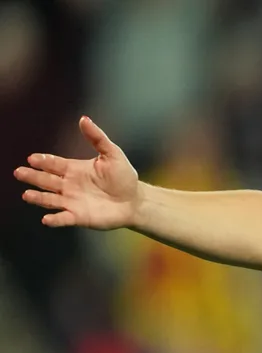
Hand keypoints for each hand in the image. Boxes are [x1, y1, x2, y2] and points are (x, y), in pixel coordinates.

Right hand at [14, 116, 141, 229]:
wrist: (135, 201)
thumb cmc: (124, 177)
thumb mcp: (112, 154)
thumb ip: (97, 138)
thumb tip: (84, 119)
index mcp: (74, 169)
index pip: (53, 164)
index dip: (43, 161)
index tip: (32, 159)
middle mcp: (68, 185)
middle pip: (46, 180)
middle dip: (32, 176)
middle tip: (19, 172)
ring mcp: (72, 201)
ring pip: (50, 199)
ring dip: (38, 198)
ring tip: (26, 195)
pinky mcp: (79, 217)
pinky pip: (63, 218)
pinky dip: (55, 219)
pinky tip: (46, 219)